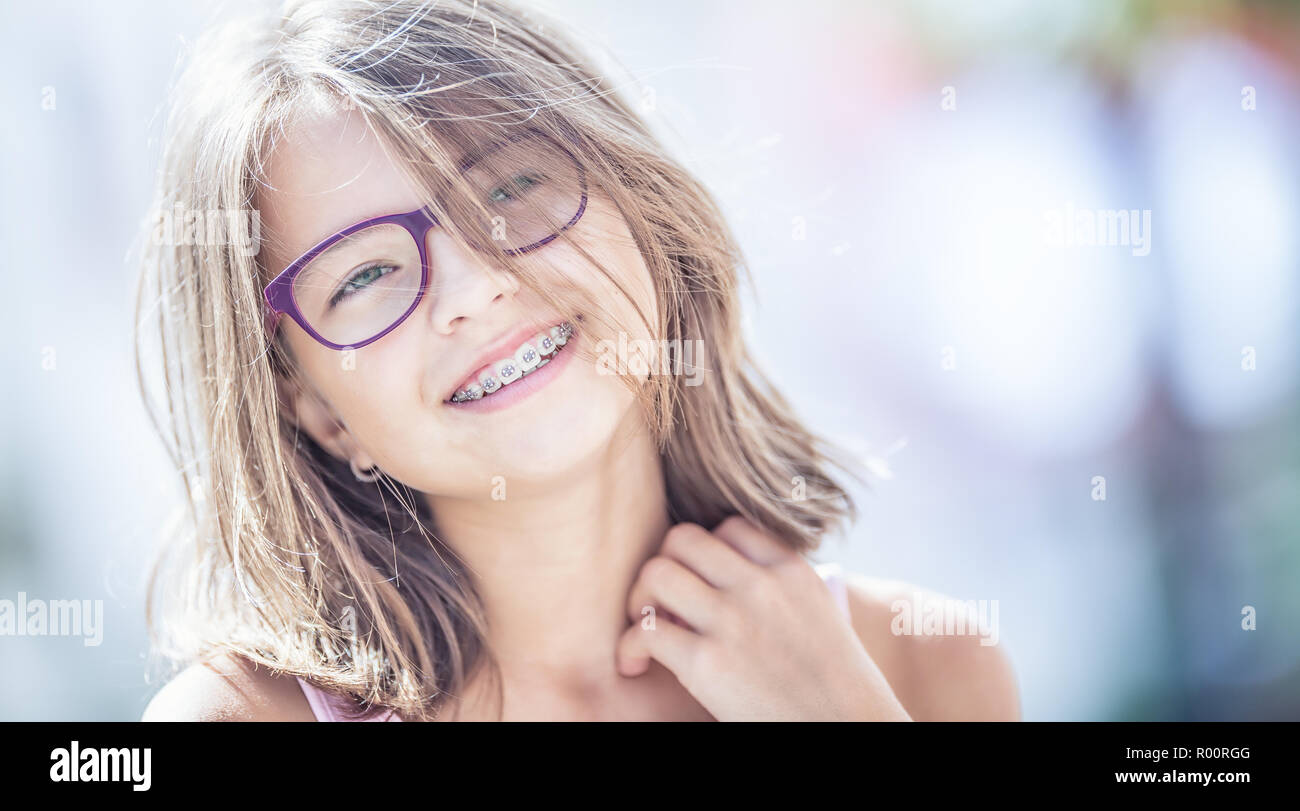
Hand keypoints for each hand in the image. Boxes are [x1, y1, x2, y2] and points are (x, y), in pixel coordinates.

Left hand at [616, 516, 911, 720]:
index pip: (728, 526)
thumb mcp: (817, 613)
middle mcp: (761, 586)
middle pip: (682, 539)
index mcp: (792, 571)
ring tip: (648, 630)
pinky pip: (645, 631)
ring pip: (656, 573)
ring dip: (640, 600)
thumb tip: (725, 576)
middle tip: (664, 604)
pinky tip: (636, 665)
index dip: (704, 554)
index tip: (702, 586)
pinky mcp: (708, 664)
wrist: (850, 729)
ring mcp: (733, 621)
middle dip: (664, 566)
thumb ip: (778, 587)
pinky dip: (629, 647)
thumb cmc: (832, 684)